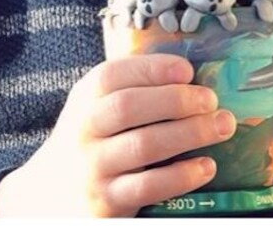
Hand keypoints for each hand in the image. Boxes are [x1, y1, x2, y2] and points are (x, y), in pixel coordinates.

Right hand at [0, 55, 234, 216]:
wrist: (49, 197)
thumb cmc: (89, 145)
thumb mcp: (93, 112)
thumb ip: (127, 92)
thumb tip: (190, 76)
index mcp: (83, 101)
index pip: (111, 76)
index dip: (151, 69)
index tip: (187, 70)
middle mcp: (83, 131)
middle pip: (129, 107)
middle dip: (176, 99)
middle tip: (211, 100)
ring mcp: (93, 168)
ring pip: (144, 145)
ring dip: (189, 132)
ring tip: (222, 126)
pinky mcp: (107, 202)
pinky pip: (149, 186)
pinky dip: (182, 175)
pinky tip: (206, 166)